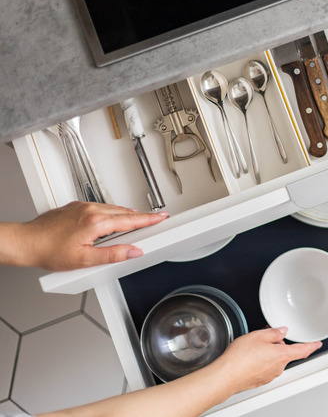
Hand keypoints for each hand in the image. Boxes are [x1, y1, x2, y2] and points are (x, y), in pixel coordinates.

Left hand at [14, 201, 167, 270]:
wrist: (25, 242)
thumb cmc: (49, 251)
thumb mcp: (85, 260)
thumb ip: (113, 255)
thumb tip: (133, 251)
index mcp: (96, 222)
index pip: (130, 220)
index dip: (149, 220)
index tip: (162, 217)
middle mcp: (90, 210)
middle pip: (124, 212)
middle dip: (141, 217)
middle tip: (154, 220)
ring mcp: (82, 206)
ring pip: (112, 208)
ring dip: (126, 215)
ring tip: (135, 222)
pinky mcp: (75, 207)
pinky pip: (100, 207)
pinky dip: (111, 213)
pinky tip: (111, 220)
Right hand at [211, 327, 321, 393]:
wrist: (226, 375)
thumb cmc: (240, 357)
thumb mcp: (258, 336)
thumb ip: (274, 332)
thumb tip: (282, 331)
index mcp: (282, 355)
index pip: (302, 350)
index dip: (312, 346)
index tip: (317, 343)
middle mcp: (278, 367)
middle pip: (284, 353)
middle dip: (276, 346)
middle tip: (263, 339)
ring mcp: (270, 375)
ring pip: (273, 361)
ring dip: (267, 354)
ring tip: (251, 350)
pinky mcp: (260, 380)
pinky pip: (264, 368)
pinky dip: (259, 362)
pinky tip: (248, 359)